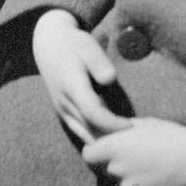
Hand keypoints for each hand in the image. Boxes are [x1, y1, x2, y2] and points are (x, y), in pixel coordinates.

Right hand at [32, 9, 132, 144]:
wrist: (48, 46)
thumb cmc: (73, 44)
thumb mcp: (87, 45)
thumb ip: (98, 61)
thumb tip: (110, 78)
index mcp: (72, 86)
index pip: (93, 114)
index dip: (113, 124)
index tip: (132, 125)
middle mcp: (64, 103)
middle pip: (89, 131)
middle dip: (112, 139)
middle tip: (137, 140)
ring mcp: (62, 111)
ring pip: (84, 136)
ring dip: (105, 142)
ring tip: (129, 141)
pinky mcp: (64, 115)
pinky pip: (81, 133)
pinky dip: (97, 137)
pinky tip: (115, 137)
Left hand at [81, 119, 185, 185]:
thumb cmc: (170, 136)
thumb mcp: (144, 124)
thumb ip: (123, 130)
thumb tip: (114, 131)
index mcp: (113, 149)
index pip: (88, 156)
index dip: (94, 152)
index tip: (103, 150)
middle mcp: (115, 171)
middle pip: (103, 171)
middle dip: (112, 165)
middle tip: (133, 158)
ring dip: (128, 180)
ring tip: (150, 170)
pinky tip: (157, 182)